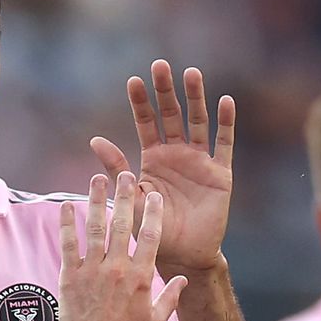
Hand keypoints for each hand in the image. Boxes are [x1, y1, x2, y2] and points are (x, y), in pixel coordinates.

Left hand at [59, 173, 186, 320]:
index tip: (155, 195)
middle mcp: (117, 268)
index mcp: (141, 277)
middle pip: (122, 223)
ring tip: (97, 179)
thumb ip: (171, 296)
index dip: (153, 212)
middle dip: (125, 196)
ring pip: (95, 227)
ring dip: (96, 200)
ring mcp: (91, 271)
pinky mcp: (70, 277)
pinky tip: (66, 205)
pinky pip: (68, 244)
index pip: (150, 236)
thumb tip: (184, 279)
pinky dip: (67, 223)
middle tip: (125, 174)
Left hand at [91, 60, 234, 276]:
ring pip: (198, 123)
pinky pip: (224, 144)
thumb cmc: (152, 231)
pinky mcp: (220, 173)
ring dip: (196, 98)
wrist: (182, 255)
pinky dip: (226, 123)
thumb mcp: (130, 198)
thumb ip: (117, 168)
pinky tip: (225, 102)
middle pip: (172, 115)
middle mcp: (177, 154)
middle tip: (161, 65)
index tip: (134, 80)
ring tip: (192, 73)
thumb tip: (94, 139)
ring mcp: (199, 162)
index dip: (141, 102)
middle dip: (166, 91)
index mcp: (153, 158)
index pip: (146, 123)